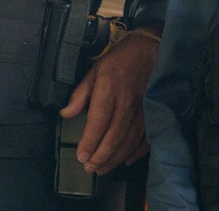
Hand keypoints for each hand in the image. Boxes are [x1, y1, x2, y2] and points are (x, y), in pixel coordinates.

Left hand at [58, 28, 160, 174]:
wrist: (149, 50)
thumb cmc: (118, 61)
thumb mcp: (94, 71)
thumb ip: (80, 94)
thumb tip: (65, 114)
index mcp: (109, 89)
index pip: (98, 121)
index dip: (89, 142)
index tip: (81, 157)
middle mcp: (127, 102)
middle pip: (114, 136)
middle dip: (101, 156)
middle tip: (89, 169)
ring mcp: (143, 109)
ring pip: (129, 140)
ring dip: (115, 158)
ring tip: (102, 169)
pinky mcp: (153, 112)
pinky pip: (146, 137)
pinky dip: (137, 152)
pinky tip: (126, 160)